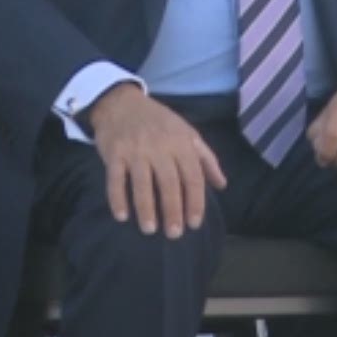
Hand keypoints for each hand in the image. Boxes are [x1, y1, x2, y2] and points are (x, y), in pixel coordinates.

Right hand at [89, 84, 226, 238]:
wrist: (122, 102)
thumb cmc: (159, 122)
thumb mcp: (187, 133)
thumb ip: (206, 159)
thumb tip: (222, 185)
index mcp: (182, 143)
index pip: (193, 176)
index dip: (195, 202)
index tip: (194, 224)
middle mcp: (160, 147)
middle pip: (169, 183)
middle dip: (173, 211)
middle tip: (174, 234)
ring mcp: (136, 150)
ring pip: (142, 184)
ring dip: (146, 209)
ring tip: (150, 230)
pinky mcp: (114, 153)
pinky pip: (115, 179)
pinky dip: (118, 198)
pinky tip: (122, 216)